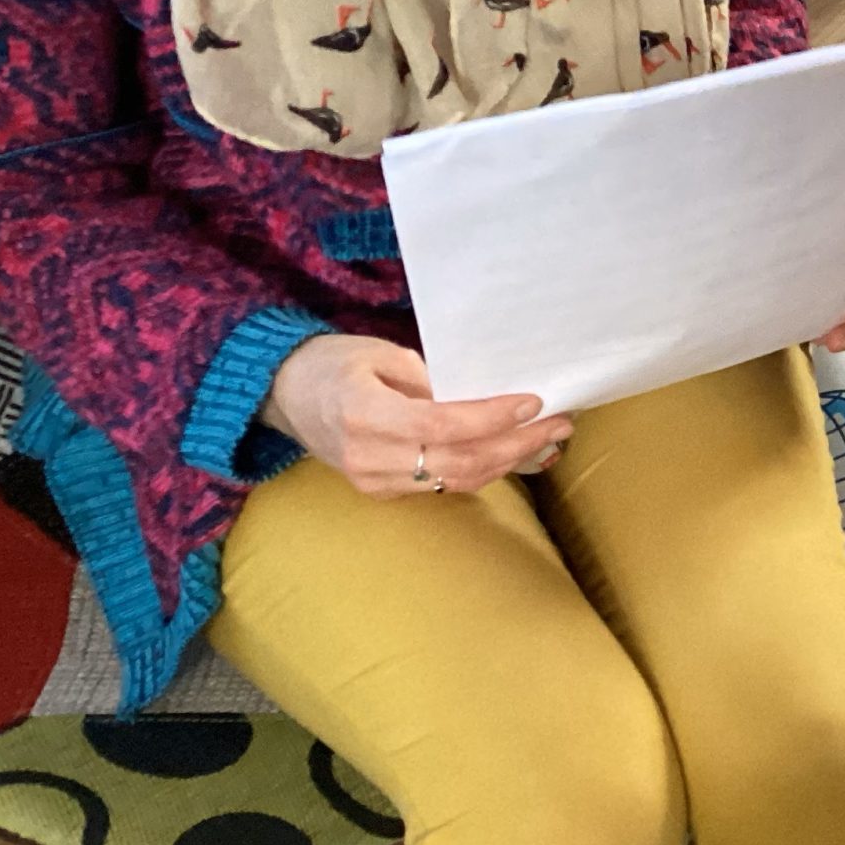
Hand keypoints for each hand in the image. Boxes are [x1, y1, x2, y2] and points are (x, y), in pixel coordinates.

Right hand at [264, 336, 568, 498]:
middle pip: (457, 462)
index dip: (491, 417)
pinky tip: (516, 454)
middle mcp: (368, 457)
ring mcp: (373, 481)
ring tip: (550, 439)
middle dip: (516, 445)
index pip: (441, 426)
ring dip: (508, 462)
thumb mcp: (379, 353)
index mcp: (364, 415)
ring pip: (456, 481)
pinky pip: (442, 486)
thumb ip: (430, 376)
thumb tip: (487, 393)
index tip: (533, 402)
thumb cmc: (333, 363)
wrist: (283, 396)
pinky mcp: (381, 492)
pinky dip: (483, 471)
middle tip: (560, 422)